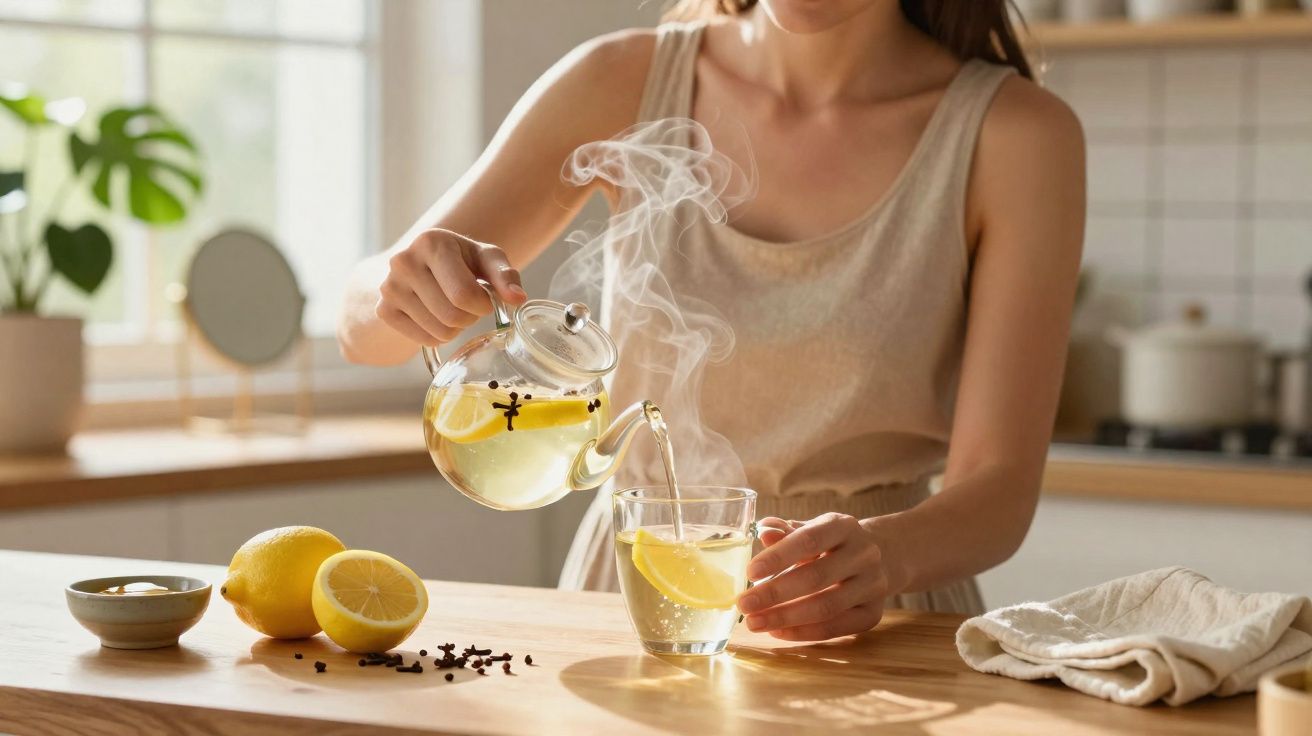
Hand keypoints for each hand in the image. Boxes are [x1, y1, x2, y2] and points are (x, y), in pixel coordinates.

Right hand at [376, 228, 526, 346]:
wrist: (422, 266)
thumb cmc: (462, 261)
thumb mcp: (486, 259)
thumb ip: (505, 275)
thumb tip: (518, 298)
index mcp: (431, 243)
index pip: (463, 294)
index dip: (482, 305)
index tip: (484, 298)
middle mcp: (404, 261)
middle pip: (452, 316)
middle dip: (470, 317)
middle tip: (468, 306)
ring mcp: (390, 287)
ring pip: (440, 331)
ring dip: (456, 328)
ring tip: (452, 309)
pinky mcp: (384, 310)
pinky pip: (424, 340)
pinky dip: (438, 335)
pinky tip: (437, 317)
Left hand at [737, 513, 888, 640]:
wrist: (877, 559)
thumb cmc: (829, 544)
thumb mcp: (809, 530)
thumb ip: (785, 532)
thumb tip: (764, 534)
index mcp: (844, 526)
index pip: (809, 540)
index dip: (778, 557)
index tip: (749, 572)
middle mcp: (864, 554)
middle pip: (816, 578)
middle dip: (775, 594)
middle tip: (744, 605)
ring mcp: (873, 585)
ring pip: (826, 607)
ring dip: (785, 618)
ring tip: (755, 622)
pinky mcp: (873, 613)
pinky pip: (835, 628)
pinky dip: (803, 632)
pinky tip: (777, 632)